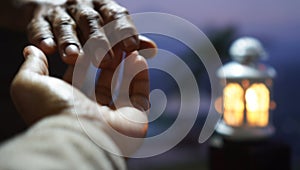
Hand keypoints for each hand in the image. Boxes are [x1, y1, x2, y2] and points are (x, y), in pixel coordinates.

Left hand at [10, 46, 148, 137]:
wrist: (81, 135)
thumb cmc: (54, 112)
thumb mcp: (30, 84)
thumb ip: (32, 66)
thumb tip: (32, 51)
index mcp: (67, 109)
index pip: (77, 82)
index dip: (82, 63)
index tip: (88, 45)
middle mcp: (91, 115)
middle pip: (103, 84)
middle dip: (108, 62)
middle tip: (112, 44)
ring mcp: (115, 119)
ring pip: (124, 89)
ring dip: (127, 67)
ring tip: (129, 48)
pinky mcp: (135, 121)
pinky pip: (140, 96)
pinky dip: (140, 77)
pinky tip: (138, 59)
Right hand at [17, 0, 155, 63]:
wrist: (54, 9)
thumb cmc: (90, 25)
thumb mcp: (109, 27)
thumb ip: (127, 39)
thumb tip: (151, 49)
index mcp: (105, 9)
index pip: (117, 17)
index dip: (124, 31)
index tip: (132, 48)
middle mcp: (84, 8)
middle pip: (92, 21)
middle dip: (98, 41)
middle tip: (104, 61)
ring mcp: (61, 12)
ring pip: (66, 25)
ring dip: (70, 42)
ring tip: (73, 58)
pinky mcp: (39, 19)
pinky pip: (39, 28)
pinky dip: (43, 38)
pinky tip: (46, 49)